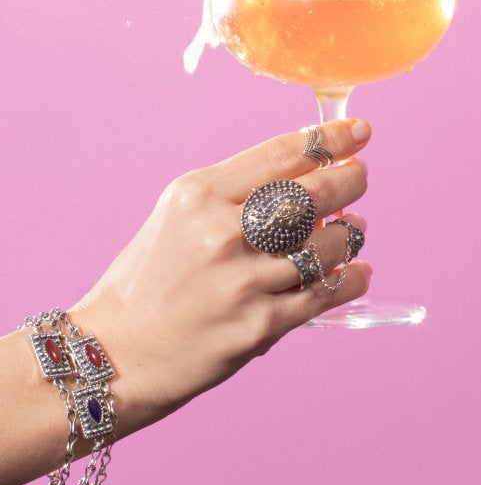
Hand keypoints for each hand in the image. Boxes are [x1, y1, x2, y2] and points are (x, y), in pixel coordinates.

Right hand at [73, 119, 371, 435]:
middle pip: (312, 194)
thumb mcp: (180, 214)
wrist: (116, 353)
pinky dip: (350, 279)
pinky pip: (322, 295)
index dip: (331, 139)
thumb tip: (311, 173)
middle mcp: (221, 232)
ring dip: (351, 234)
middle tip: (360, 176)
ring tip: (354, 230)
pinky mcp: (257, 326)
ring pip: (325, 246)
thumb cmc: (151, 278)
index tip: (359, 132)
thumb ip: (238, 191)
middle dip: (349, 180)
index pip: (284, 153)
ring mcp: (241, 281)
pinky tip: (358, 271)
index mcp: (200, 194)